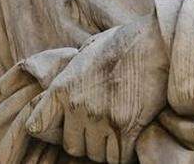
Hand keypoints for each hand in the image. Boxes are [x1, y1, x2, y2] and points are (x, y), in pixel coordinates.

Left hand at [26, 15, 168, 162]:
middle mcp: (77, 106)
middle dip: (86, 141)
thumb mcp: (88, 51)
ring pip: (97, 155)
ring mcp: (101, 118)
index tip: (68, 126)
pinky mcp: (126, 126)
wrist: (157, 41)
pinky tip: (131, 140)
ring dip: (107, 148)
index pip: (36, 127)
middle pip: (72, 147)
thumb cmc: (125, 42)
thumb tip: (68, 85)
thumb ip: (73, 73)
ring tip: (118, 133)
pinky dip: (125, 153)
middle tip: (101, 129)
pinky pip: (119, 157)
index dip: (53, 130)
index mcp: (62, 88)